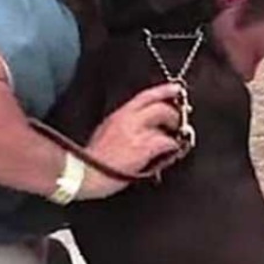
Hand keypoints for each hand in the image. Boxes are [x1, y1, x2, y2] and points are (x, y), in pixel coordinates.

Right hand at [77, 83, 182, 199]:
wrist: (85, 175)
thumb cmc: (92, 161)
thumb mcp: (104, 134)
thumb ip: (122, 126)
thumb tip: (141, 128)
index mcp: (118, 115)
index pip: (144, 96)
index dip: (163, 91)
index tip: (176, 89)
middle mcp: (127, 120)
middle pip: (159, 106)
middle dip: (173, 113)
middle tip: (178, 122)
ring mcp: (136, 133)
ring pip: (164, 122)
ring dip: (173, 131)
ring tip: (174, 140)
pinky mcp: (143, 147)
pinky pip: (166, 141)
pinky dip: (172, 146)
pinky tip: (171, 152)